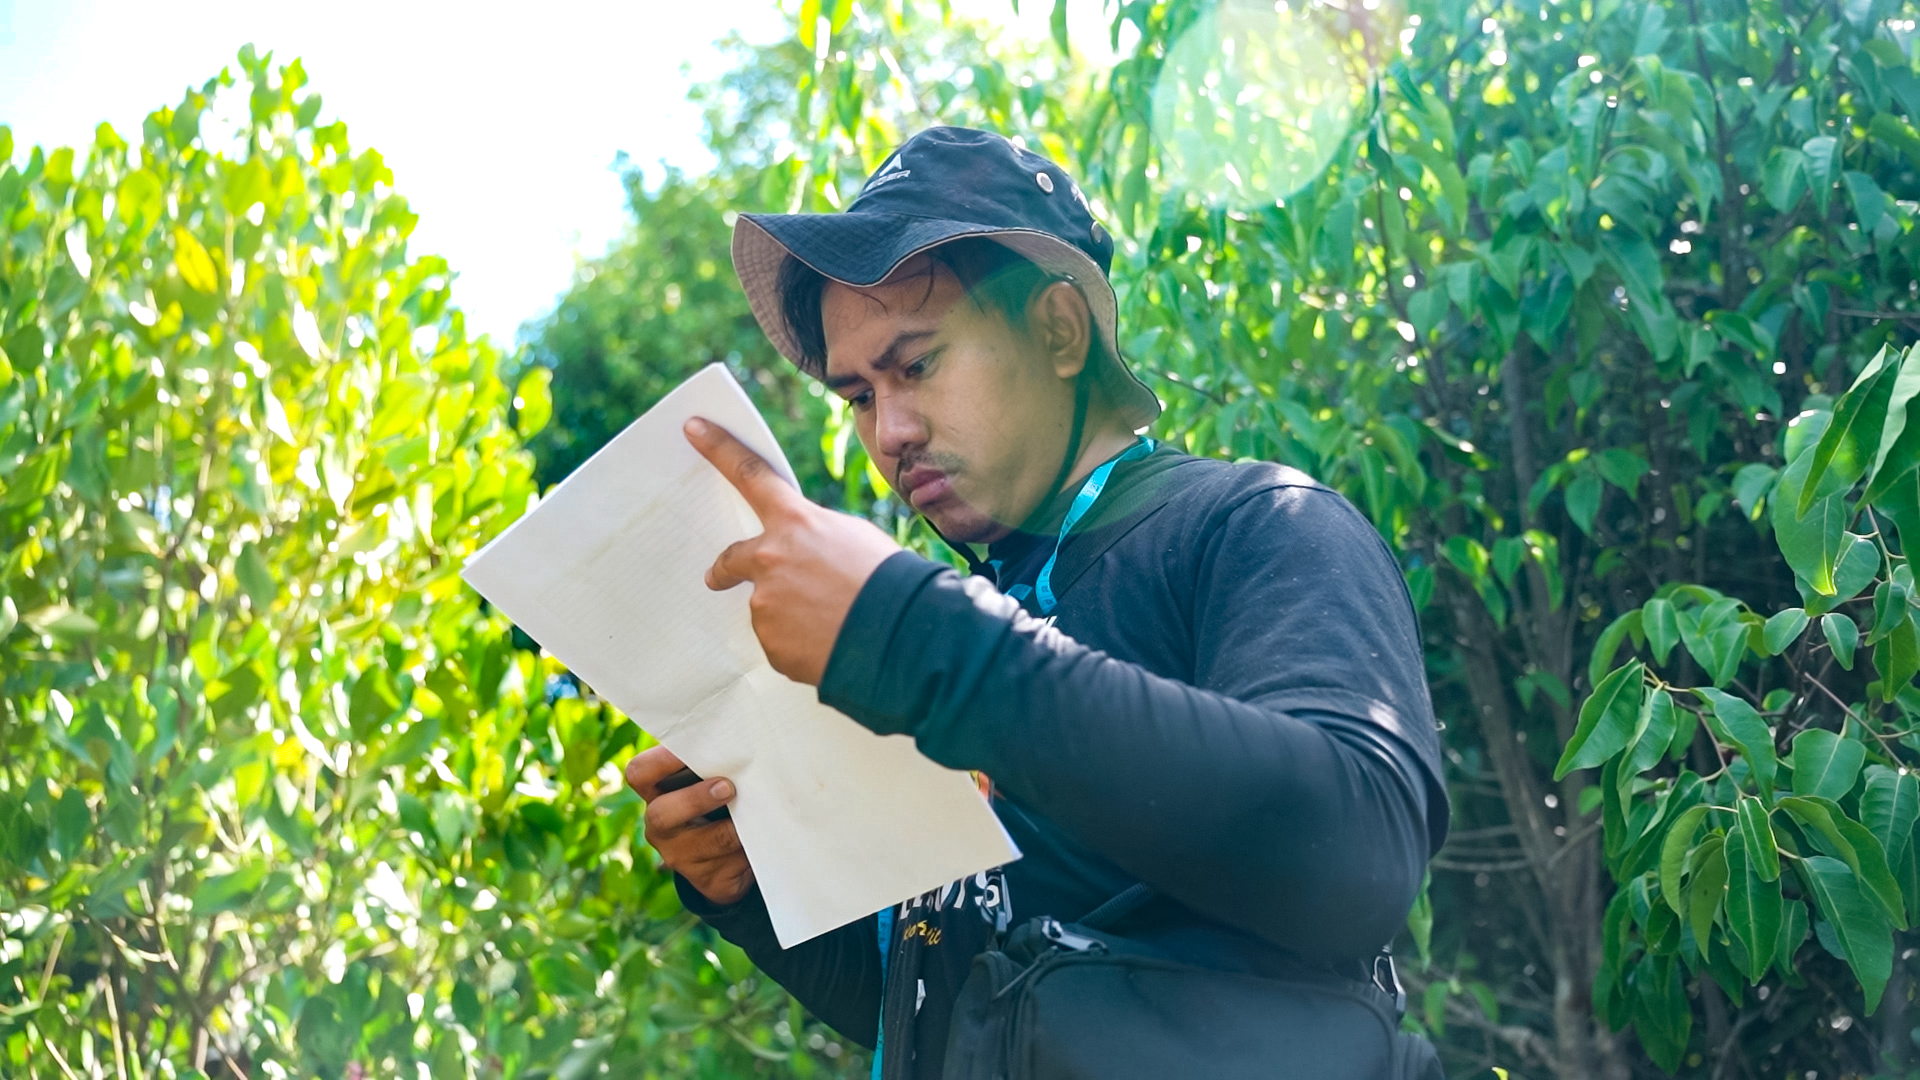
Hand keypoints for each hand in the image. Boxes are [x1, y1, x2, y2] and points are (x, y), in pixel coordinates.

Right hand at [625, 745, 754, 904]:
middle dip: (696, 799)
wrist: (728, 855)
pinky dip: (750, 848)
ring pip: (706, 844)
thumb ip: (710, 764)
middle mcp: (661, 827)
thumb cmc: (718, 801)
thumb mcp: (706, 781)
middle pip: (662, 814)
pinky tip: (763, 835)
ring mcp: (681, 857)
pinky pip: (730, 866)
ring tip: (758, 812)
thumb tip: (739, 741)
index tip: (696, 746)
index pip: (640, 774)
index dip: (662, 759)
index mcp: (656, 793)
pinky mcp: (709, 880)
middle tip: (727, 788)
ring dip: (733, 828)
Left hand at [687, 417, 900, 684]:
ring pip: (769, 609)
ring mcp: (766, 605)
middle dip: (724, 570)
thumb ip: (815, 539)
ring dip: (791, 616)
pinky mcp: (771, 644)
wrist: (899, 635)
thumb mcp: (855, 539)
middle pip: (732, 560)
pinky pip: (780, 643)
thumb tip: (803, 559)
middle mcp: (771, 560)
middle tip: (716, 578)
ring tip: (832, 623)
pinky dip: (799, 645)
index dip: (719, 448)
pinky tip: (828, 644)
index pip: (750, 475)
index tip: (693, 428)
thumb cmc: (888, 580)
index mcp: (796, 523)